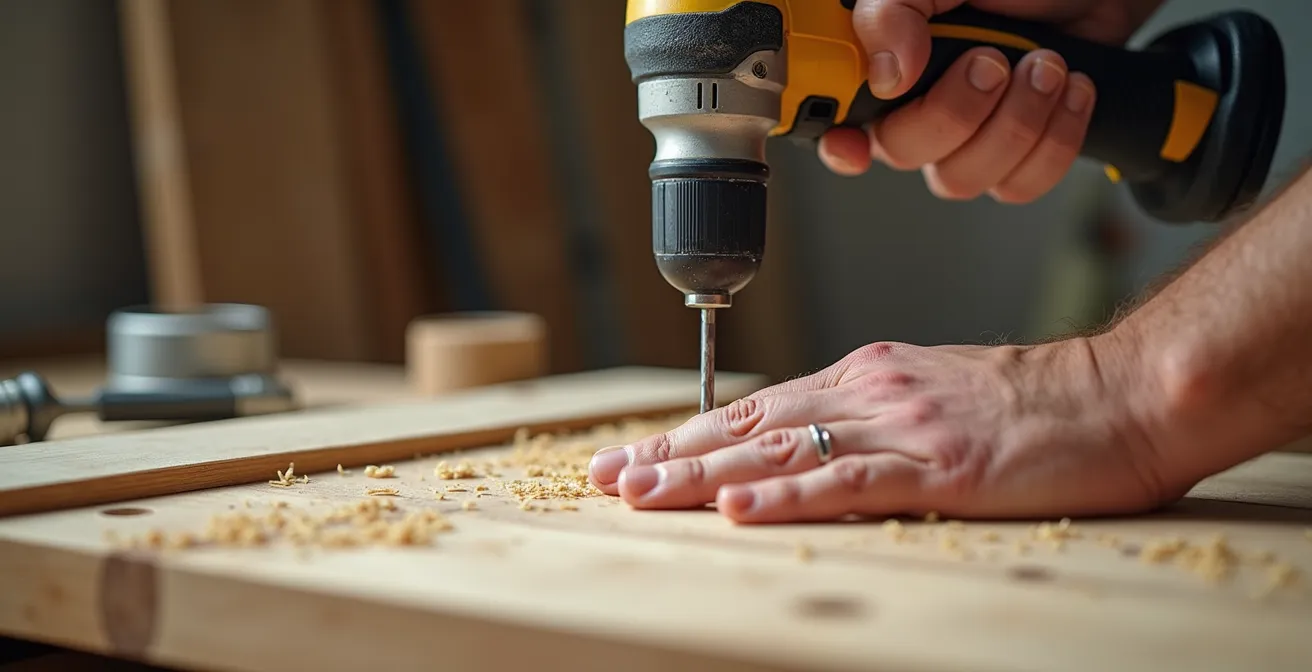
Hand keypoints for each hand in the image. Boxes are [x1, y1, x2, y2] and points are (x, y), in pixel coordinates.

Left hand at [587, 334, 1188, 522]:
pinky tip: (741, 510)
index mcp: (866, 377)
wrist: (1121, 395)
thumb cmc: (1034, 405)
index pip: (756, 409)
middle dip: (673, 453)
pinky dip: (789, 498)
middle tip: (607, 476)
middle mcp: (870, 394)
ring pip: (783, 453)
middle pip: (751, 427)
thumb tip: (811, 438)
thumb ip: (870, 414)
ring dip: (706, 476)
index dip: (688, 432)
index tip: (635, 454)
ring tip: (643, 492)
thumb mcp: (933, 396)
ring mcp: (903, 429)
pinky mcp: (941, 469)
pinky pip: (850, 484)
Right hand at [820, 0, 1161, 202]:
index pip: (838, 122)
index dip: (839, 144)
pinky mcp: (1020, 156)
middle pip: (905, 154)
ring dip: (1016, 122)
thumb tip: (887, 72)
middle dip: (957, 112)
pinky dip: (1055, 141)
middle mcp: (919, 108)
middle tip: (994, 61)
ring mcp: (970, 138)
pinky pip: (1020, 185)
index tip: (855, 147)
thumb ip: (894, 10)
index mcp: (887, 66)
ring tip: (1046, 66)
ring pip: (964, 179)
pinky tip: (1070, 93)